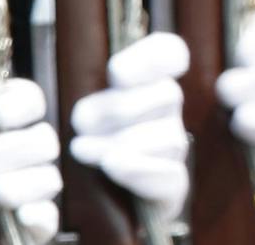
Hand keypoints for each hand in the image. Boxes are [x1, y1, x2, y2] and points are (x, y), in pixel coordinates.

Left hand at [0, 77, 62, 244]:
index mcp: (4, 127)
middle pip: (45, 139)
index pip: (31, 101)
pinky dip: (39, 216)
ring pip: (51, 178)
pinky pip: (50, 218)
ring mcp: (32, 189)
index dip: (22, 102)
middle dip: (14, 147)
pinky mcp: (33, 224)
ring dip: (25, 183)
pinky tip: (22, 214)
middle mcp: (25, 155)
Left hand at [69, 31, 192, 209]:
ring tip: (82, 149)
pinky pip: (172, 176)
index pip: (171, 53)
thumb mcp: (83, 111)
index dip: (151, 58)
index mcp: (149, 81)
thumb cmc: (88, 143)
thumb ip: (87, 101)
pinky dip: (140, 169)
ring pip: (168, 137)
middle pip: (168, 94)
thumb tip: (83, 117)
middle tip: (80, 122)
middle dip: (118, 109)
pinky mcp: (173, 186)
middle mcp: (169, 112)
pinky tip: (112, 165)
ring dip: (121, 142)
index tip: (116, 74)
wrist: (98, 200)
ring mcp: (174, 149)